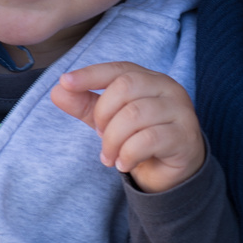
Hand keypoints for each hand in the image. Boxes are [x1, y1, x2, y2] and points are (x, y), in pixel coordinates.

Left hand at [51, 62, 205, 192]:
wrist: (175, 173)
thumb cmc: (142, 140)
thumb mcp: (109, 121)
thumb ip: (86, 105)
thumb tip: (57, 91)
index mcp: (149, 79)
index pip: (118, 69)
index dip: (90, 74)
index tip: (65, 82)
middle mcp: (167, 88)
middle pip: (125, 87)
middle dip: (103, 115)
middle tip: (100, 136)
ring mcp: (180, 111)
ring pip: (135, 114)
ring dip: (113, 141)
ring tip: (110, 157)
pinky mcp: (184, 136)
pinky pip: (148, 139)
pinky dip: (128, 154)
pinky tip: (124, 164)